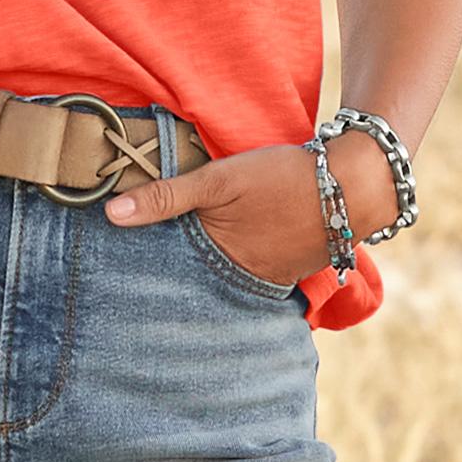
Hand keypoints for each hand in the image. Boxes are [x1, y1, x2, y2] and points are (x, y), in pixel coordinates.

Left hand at [103, 135, 396, 287]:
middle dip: (170, 274)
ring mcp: (267, 279)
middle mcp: (243, 283)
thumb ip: (166, 197)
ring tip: (168, 256)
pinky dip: (230, 257)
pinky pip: (246, 267)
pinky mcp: (284, 267)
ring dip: (200, 265)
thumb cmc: (280, 179)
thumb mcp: (219, 180)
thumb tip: (110, 213)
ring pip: (220, 274)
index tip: (115, 265)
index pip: (170, 276)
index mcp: (222, 266)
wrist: (352, 185)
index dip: (145, 268)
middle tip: (135, 266)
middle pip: (195, 279)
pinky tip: (220, 242)